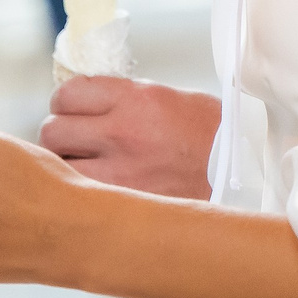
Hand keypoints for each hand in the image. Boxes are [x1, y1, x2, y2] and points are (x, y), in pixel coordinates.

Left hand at [40, 77, 219, 199]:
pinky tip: (95, 191)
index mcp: (135, 99)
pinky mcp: (125, 203)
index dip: (65, 103)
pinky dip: (81, 192)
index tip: (73, 110)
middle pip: (53, 131)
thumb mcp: (167, 97)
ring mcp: (121, 173)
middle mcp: (123, 132)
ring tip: (84, 167)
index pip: (67, 93)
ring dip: (66, 165)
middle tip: (76, 141)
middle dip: (60, 134)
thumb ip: (122, 100)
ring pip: (59, 166)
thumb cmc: (209, 132)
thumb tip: (84, 105)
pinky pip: (81, 195)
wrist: (245, 171)